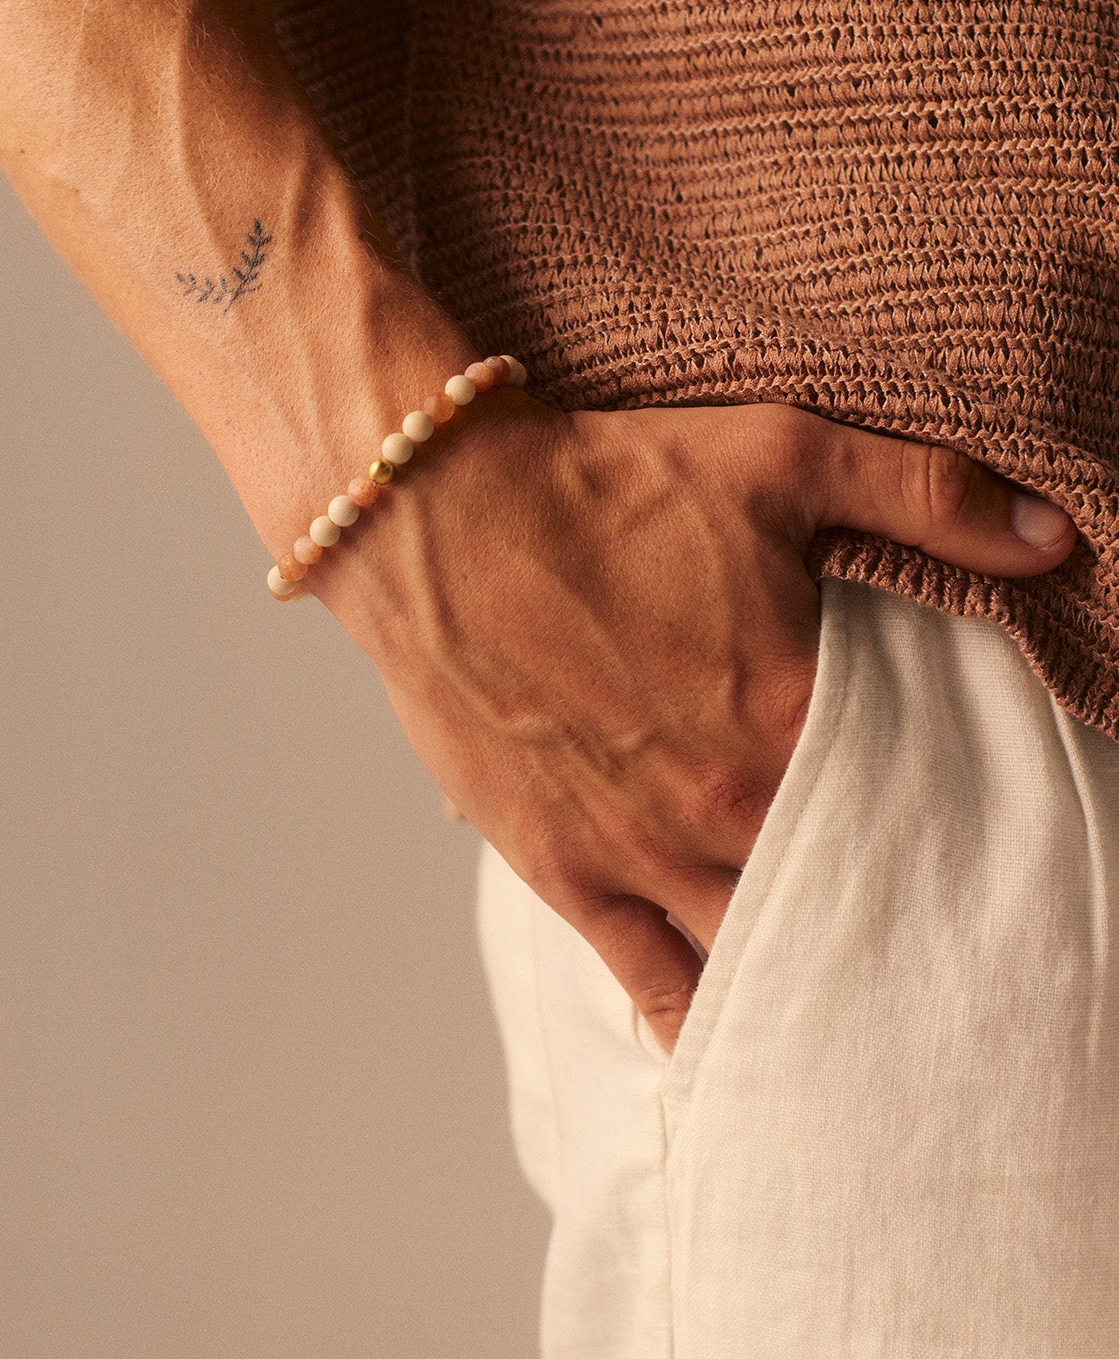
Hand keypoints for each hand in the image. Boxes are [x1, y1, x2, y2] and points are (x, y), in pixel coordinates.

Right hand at [311, 395, 1076, 1050]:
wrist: (436, 510)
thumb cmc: (603, 478)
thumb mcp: (779, 452)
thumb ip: (926, 496)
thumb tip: (1054, 540)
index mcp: (792, 712)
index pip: (920, 807)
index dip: (960, 830)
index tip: (990, 851)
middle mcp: (724, 803)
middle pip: (847, 899)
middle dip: (894, 919)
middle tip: (938, 944)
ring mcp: (639, 849)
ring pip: (758, 956)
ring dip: (812, 978)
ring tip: (862, 1001)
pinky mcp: (563, 867)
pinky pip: (650, 980)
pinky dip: (705, 1022)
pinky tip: (746, 1040)